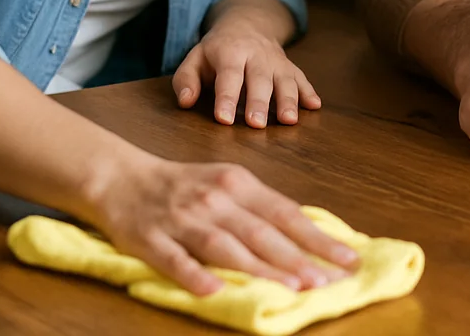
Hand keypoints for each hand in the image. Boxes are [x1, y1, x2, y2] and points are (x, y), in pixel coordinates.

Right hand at [86, 152, 359, 295]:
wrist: (122, 177)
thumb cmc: (184, 185)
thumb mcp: (228, 184)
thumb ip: (261, 208)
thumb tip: (308, 233)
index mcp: (239, 184)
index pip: (286, 213)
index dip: (317, 237)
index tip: (348, 258)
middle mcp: (216, 199)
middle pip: (262, 232)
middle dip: (298, 258)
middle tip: (328, 281)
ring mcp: (184, 219)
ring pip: (226, 246)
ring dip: (260, 267)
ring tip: (291, 286)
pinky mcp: (152, 239)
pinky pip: (175, 259)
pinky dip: (193, 275)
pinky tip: (213, 290)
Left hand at [173, 0, 319, 127]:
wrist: (247, 23)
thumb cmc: (217, 50)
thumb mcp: (195, 58)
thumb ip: (186, 79)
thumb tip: (186, 102)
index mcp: (230, 52)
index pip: (228, 76)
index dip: (226, 97)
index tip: (224, 119)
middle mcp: (256, 55)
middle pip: (259, 79)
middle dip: (259, 102)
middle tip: (257, 125)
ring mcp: (276, 61)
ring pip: (284, 79)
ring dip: (288, 100)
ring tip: (289, 120)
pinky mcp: (289, 66)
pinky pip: (301, 78)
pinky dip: (309, 92)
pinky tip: (315, 106)